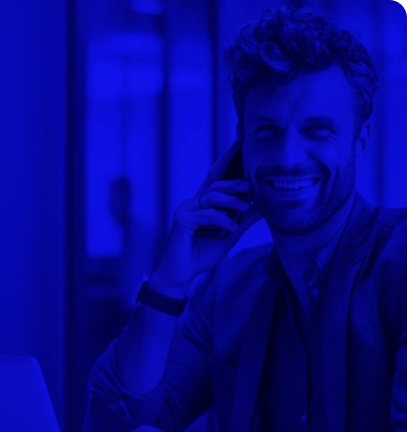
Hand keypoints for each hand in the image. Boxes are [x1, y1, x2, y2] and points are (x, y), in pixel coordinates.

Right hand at [150, 140, 261, 294]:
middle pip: (215, 184)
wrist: (181, 274)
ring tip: (245, 212)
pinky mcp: (182, 221)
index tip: (238, 143)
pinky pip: (207, 214)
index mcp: (201, 205)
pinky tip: (231, 228)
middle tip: (251, 187)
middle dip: (235, 183)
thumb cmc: (201, 255)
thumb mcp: (229, 236)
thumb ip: (242, 221)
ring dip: (233, 203)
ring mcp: (184, 211)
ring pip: (212, 197)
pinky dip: (223, 220)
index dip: (226, 160)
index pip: (214, 177)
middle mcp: (191, 203)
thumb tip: (262, 208)